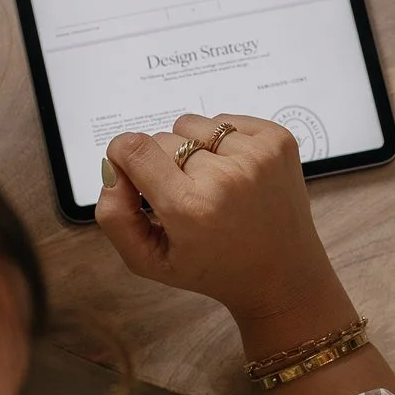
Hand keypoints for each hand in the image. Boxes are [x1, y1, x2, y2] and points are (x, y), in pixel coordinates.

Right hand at [96, 112, 347, 330]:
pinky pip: (226, 119)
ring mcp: (257, 155)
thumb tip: (111, 167)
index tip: (134, 173)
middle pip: (162, 139)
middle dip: (163, 163)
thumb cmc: (214, 268)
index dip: (123, 156)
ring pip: (193, 124)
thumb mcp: (150, 261)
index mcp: (190, 208)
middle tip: (186, 197)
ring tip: (212, 184)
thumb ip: (114, 215)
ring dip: (194, 148)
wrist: (282, 275)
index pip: (134, 148)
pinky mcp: (278, 140)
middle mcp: (226, 177)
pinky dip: (222, 142)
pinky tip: (236, 174)